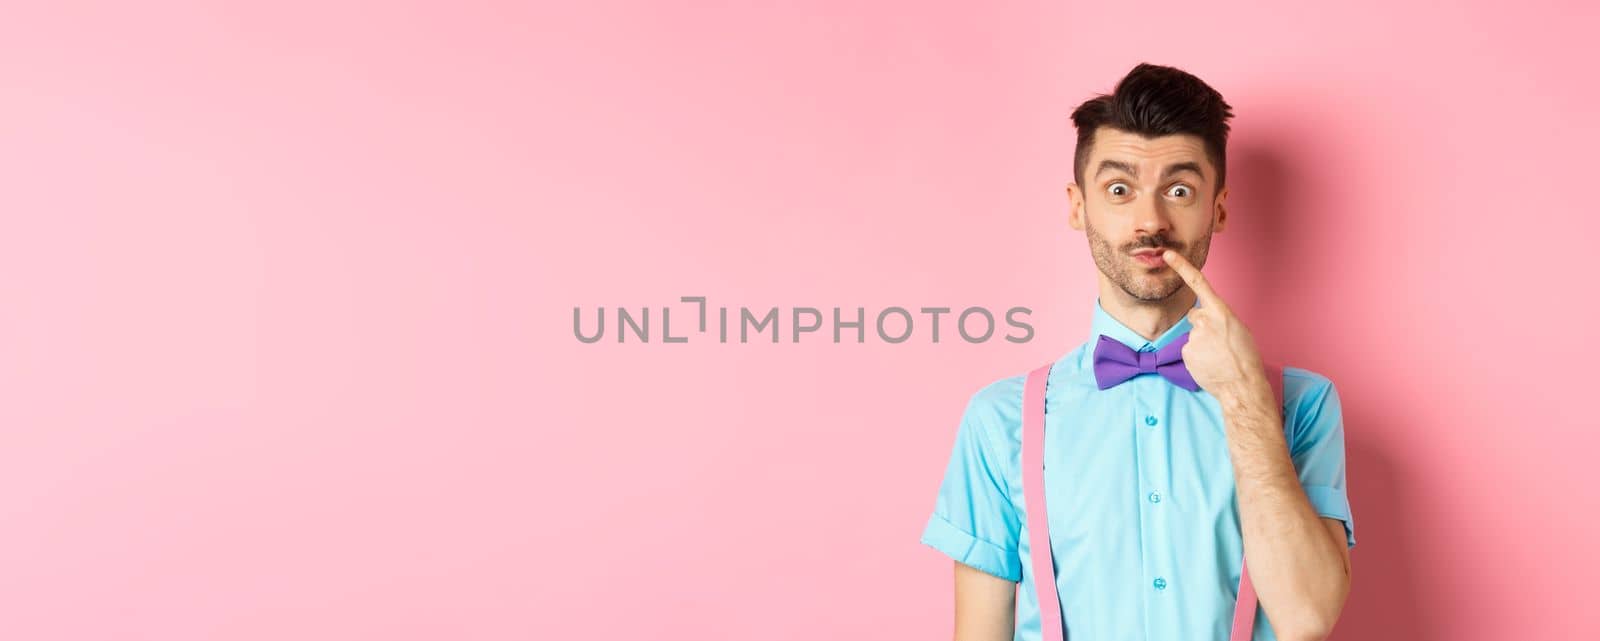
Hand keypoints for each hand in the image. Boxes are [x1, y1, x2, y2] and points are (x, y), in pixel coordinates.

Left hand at [1161, 249, 1267, 402]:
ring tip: (1217, 357)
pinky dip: (1197, 357)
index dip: (1181, 266)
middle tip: (1218, 344)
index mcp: (1221, 311)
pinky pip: (1189, 350)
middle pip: (1195, 317)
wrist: (1242, 384)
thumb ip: (1220, 318)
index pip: (1198, 282)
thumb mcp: (1238, 329)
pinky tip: (1209, 364)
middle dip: (1203, 326)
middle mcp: (1205, 320)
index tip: (1168, 254)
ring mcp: (1193, 336)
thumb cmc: (1245, 358)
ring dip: (1202, 344)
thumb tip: (1208, 319)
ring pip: (1193, 336)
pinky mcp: (1186, 352)